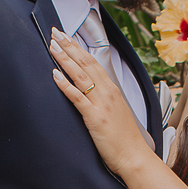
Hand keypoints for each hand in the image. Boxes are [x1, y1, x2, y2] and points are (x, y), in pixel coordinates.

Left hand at [49, 30, 151, 178]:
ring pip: (80, 75)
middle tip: (56, 32)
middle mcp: (108, 93)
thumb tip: (92, 94)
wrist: (135, 157)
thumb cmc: (126, 139)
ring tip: (52, 46)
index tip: (66, 37)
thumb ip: (105, 101)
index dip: (78, 48)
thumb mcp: (117, 113)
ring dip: (65, 59)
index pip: (93, 63)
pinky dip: (65, 84)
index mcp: (113, 90)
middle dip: (69, 46)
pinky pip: (77, 97)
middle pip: (86, 63)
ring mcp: (102, 104)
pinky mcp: (95, 117)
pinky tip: (55, 74)